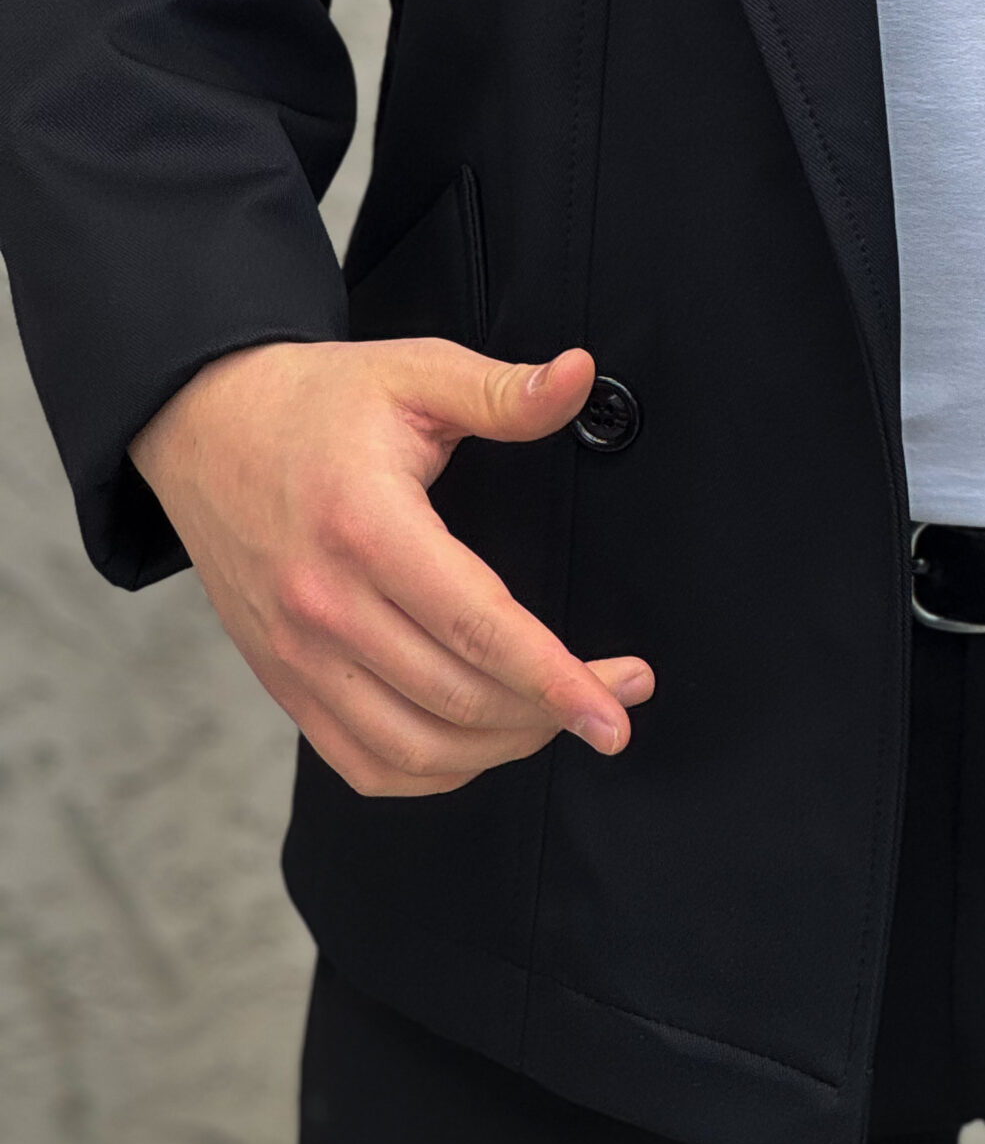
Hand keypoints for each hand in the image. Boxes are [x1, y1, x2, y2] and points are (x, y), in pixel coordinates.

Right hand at [130, 338, 653, 798]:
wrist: (205, 428)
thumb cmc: (320, 400)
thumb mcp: (416, 372)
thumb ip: (503, 390)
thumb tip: (581, 373)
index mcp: (367, 526)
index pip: (479, 626)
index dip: (558, 677)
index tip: (619, 708)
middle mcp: (325, 605)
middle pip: (459, 698)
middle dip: (555, 710)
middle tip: (619, 694)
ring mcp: (297, 654)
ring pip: (417, 749)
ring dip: (503, 747)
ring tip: (560, 714)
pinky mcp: (283, 680)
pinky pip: (364, 764)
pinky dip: (434, 771)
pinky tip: (485, 740)